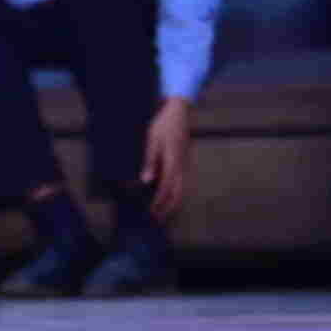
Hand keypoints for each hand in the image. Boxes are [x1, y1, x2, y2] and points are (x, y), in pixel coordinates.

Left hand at [140, 97, 192, 218]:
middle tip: (158, 219)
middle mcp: (182, 164)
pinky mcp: (185, 161)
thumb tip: (145, 181)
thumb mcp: (152, 140)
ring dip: (173, 202)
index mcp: (172, 160)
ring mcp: (185, 163)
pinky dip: (176, 192)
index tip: (152, 212)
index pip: (166, 187)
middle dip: (168, 208)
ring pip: (182, 189)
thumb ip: (149, 161)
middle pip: (178, 193)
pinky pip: (183, 182)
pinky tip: (168, 196)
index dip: (159, 202)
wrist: (178, 111)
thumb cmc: (163, 124)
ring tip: (163, 212)